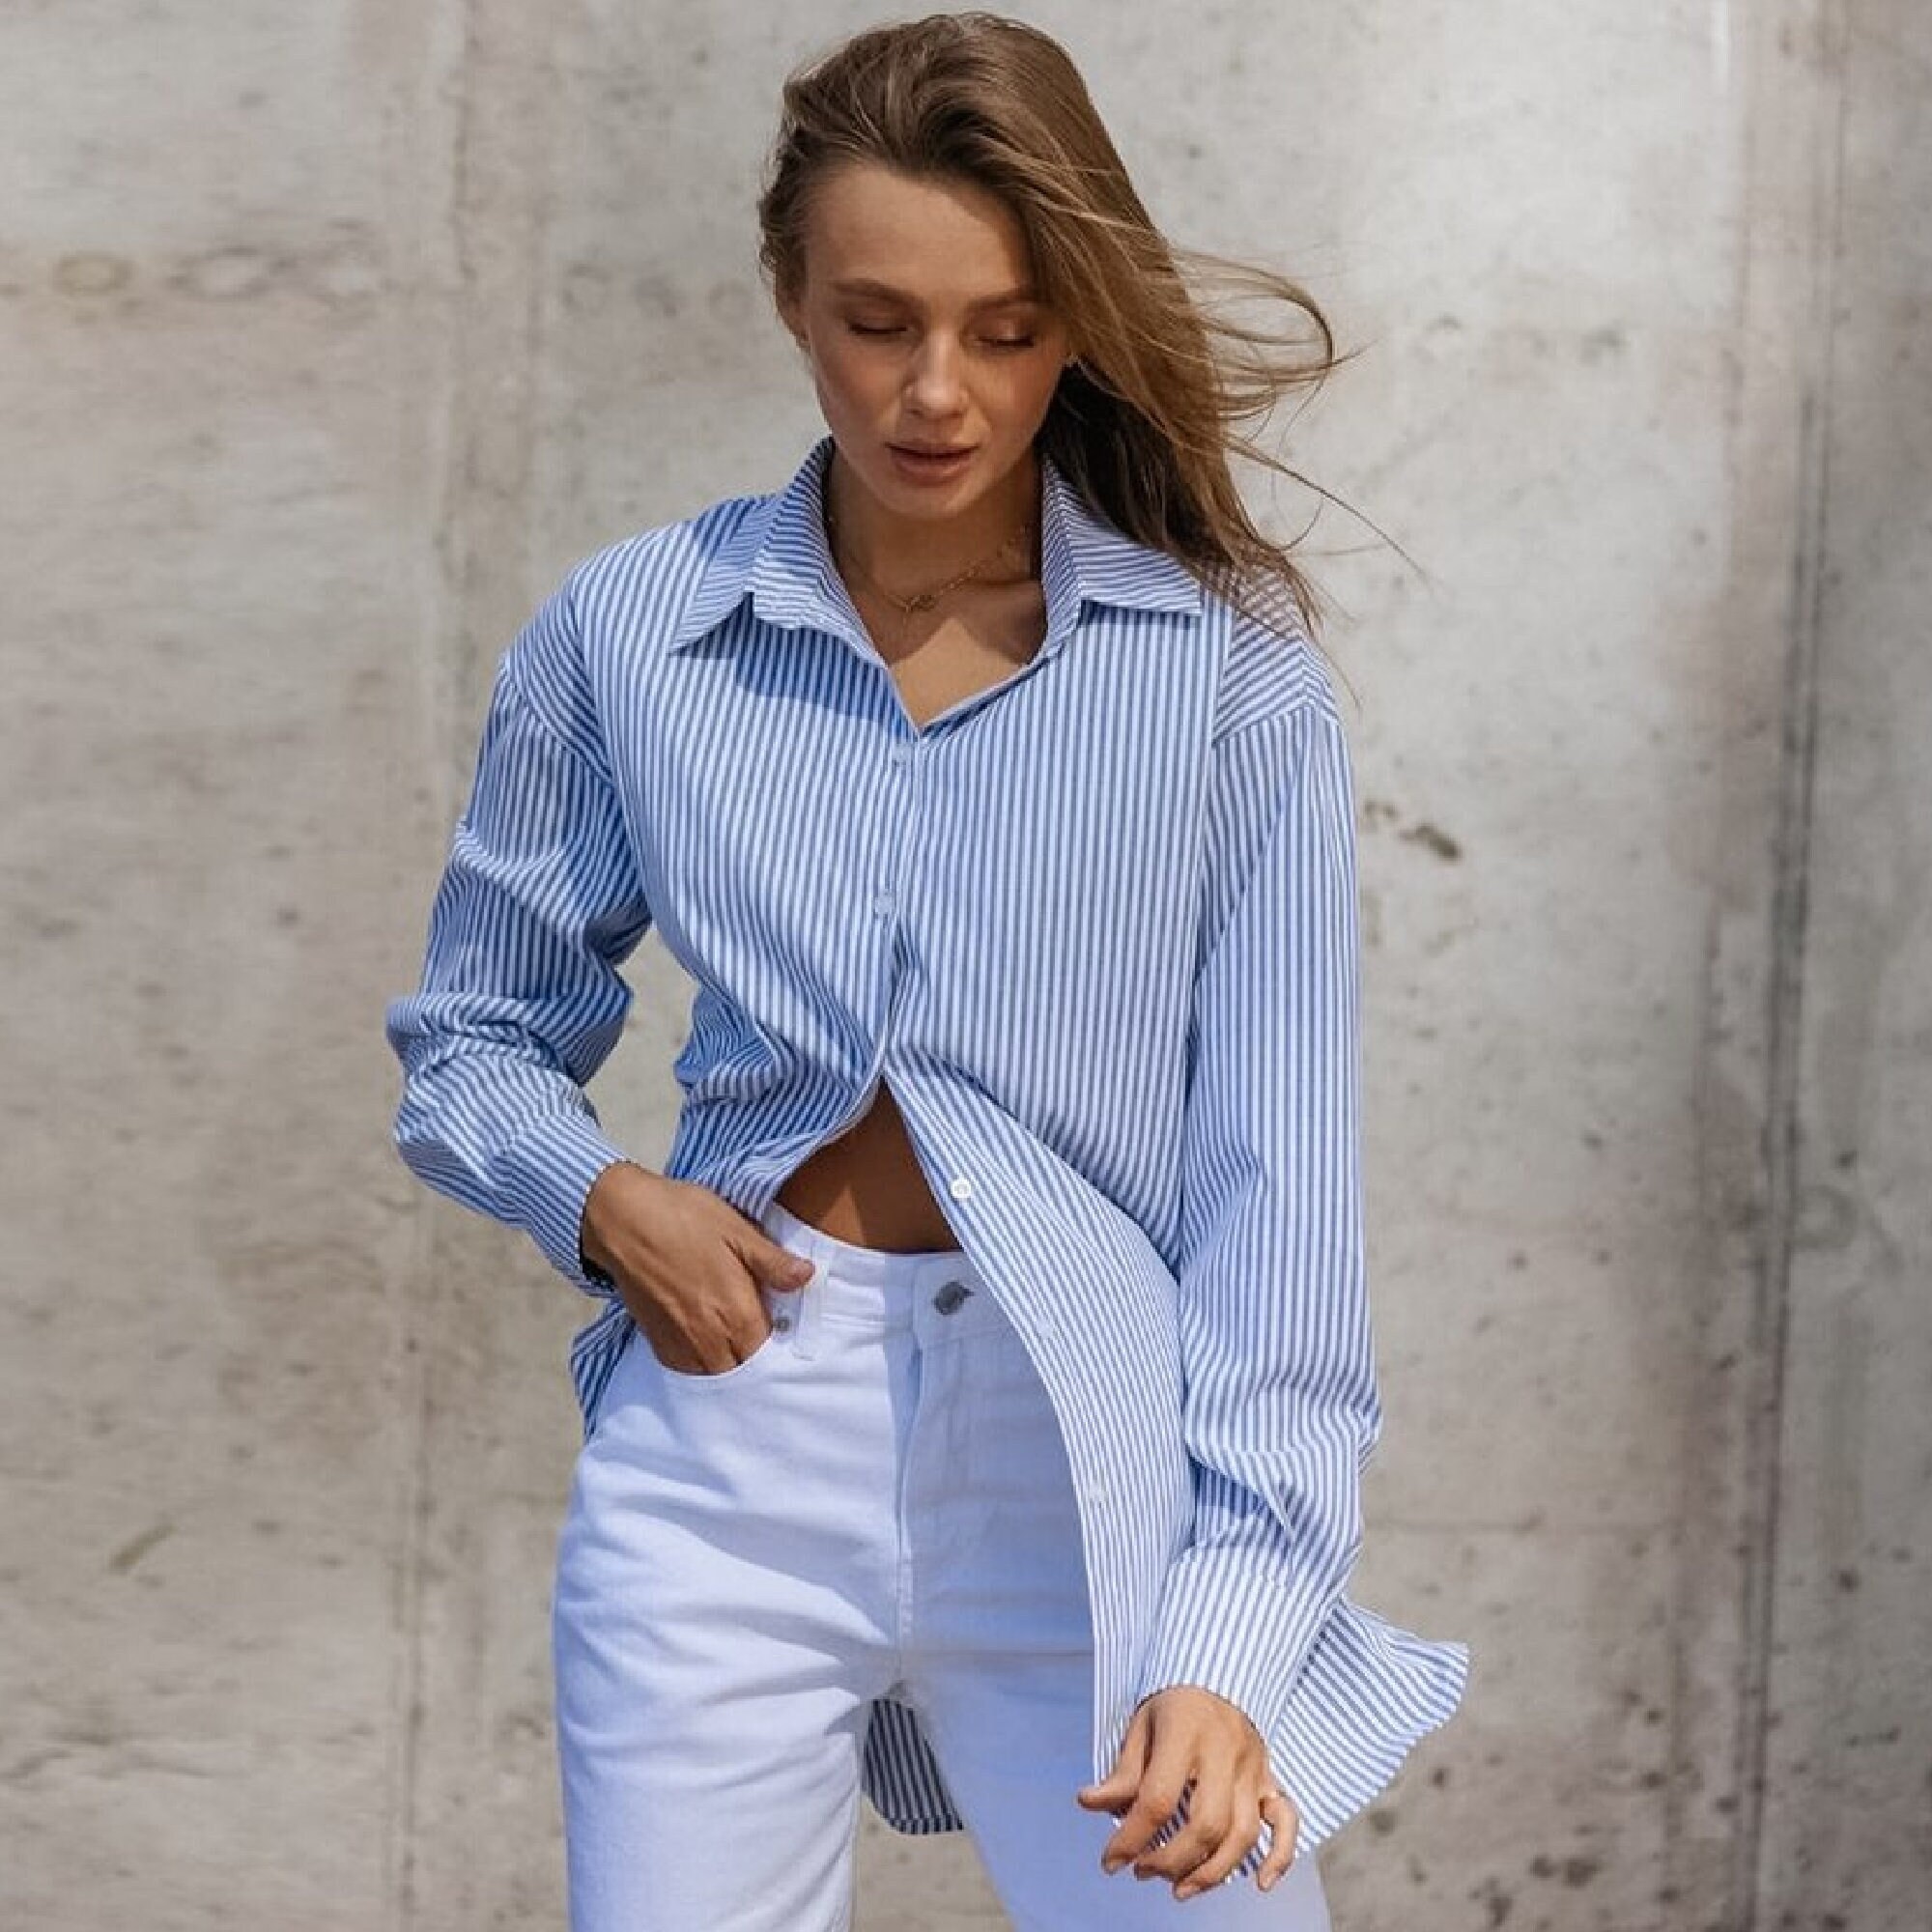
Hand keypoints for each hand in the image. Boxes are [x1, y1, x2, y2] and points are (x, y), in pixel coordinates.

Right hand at [579, 1164, 814, 1374]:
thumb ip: (772, 1262)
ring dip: (732, 1363)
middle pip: (745, 1369)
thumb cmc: (682, 1218)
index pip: (772, 1352)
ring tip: (738, 1340)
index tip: (786, 1326)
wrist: (622, 1220)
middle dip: (758, 1357)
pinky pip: (689, 1370)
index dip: (783, 1343)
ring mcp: (682, 1345)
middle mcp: (710, 1339)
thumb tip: (807, 1277)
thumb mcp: (736, 1230)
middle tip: (763, 1332)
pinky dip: (704, 1364)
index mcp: (736, 1313)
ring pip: (717, 1375)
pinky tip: (710, 1342)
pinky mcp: (658, 1343)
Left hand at [1076, 1686, 1300, 1900]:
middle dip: (1171, 1860)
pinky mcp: (1270, 1779)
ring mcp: (1253, 1768)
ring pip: (1243, 1833)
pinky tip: (1260, 1883)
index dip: (1131, 1837)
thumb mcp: (1141, 1726)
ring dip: (1211, 1872)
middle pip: (1206, 1823)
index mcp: (1185, 1732)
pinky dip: (1280, 1856)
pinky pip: (1287, 1821)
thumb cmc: (1173, 1705)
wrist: (1218, 1676)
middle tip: (1143, 1871)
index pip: (1158, 1798)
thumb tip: (1088, 1803)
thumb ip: (1123, 1771)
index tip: (1111, 1861)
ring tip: (1178, 1889)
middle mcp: (1224, 1751)